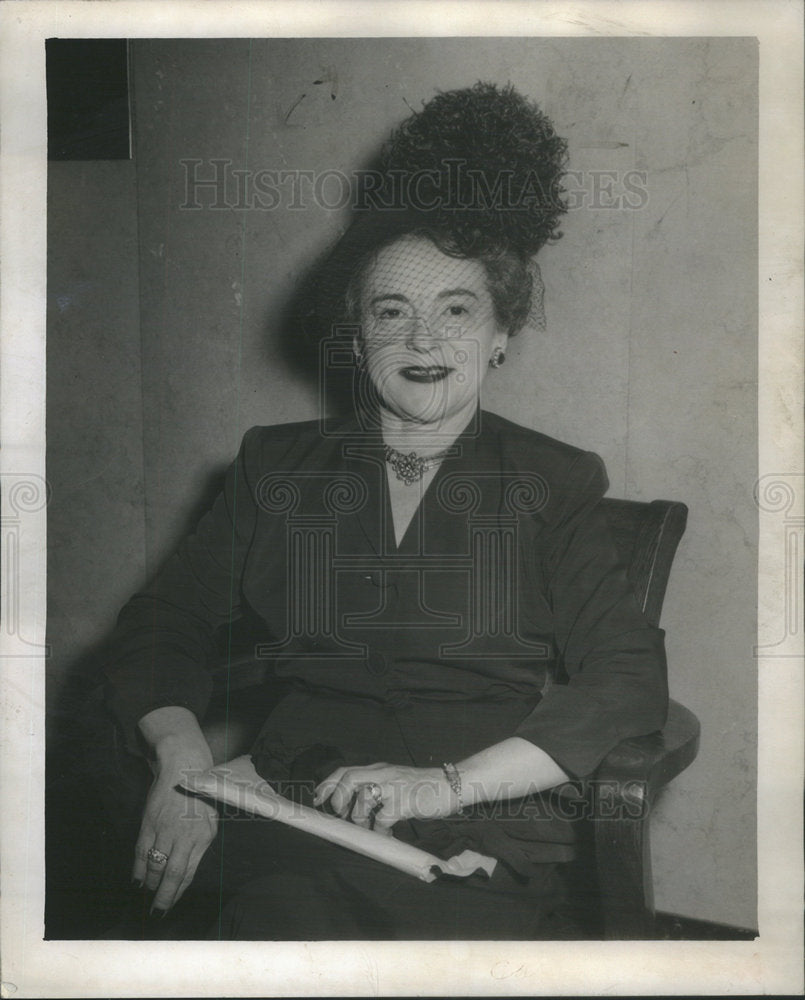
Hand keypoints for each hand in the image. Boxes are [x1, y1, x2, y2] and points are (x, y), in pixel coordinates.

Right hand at [132, 761, 217, 912]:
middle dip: (163, 897)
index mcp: (204, 836)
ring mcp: (166, 828)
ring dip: (149, 885)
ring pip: (155, 865)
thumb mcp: (209, 820)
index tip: (171, 905)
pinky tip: (136, 881)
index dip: (178, 892)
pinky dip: (138, 869)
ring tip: (147, 896)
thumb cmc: (198, 796)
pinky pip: (142, 851)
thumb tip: (186, 871)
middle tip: (156, 913)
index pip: (190, 872)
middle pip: (172, 874)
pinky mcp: (150, 821)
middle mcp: (186, 835)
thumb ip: (198, 845)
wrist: (184, 767)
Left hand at [313, 762, 452, 832]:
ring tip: (370, 827)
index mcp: (379, 769)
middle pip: (348, 779)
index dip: (328, 785)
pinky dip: (380, 831)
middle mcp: (384, 774)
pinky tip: (388, 834)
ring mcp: (393, 787)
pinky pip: (381, 820)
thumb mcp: (397, 781)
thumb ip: (379, 788)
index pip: (345, 770)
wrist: (453, 785)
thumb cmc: (425, 787)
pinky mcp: (403, 802)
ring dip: (360, 817)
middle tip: (342, 814)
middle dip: (338, 798)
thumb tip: (358, 810)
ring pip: (362, 799)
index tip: (318, 799)